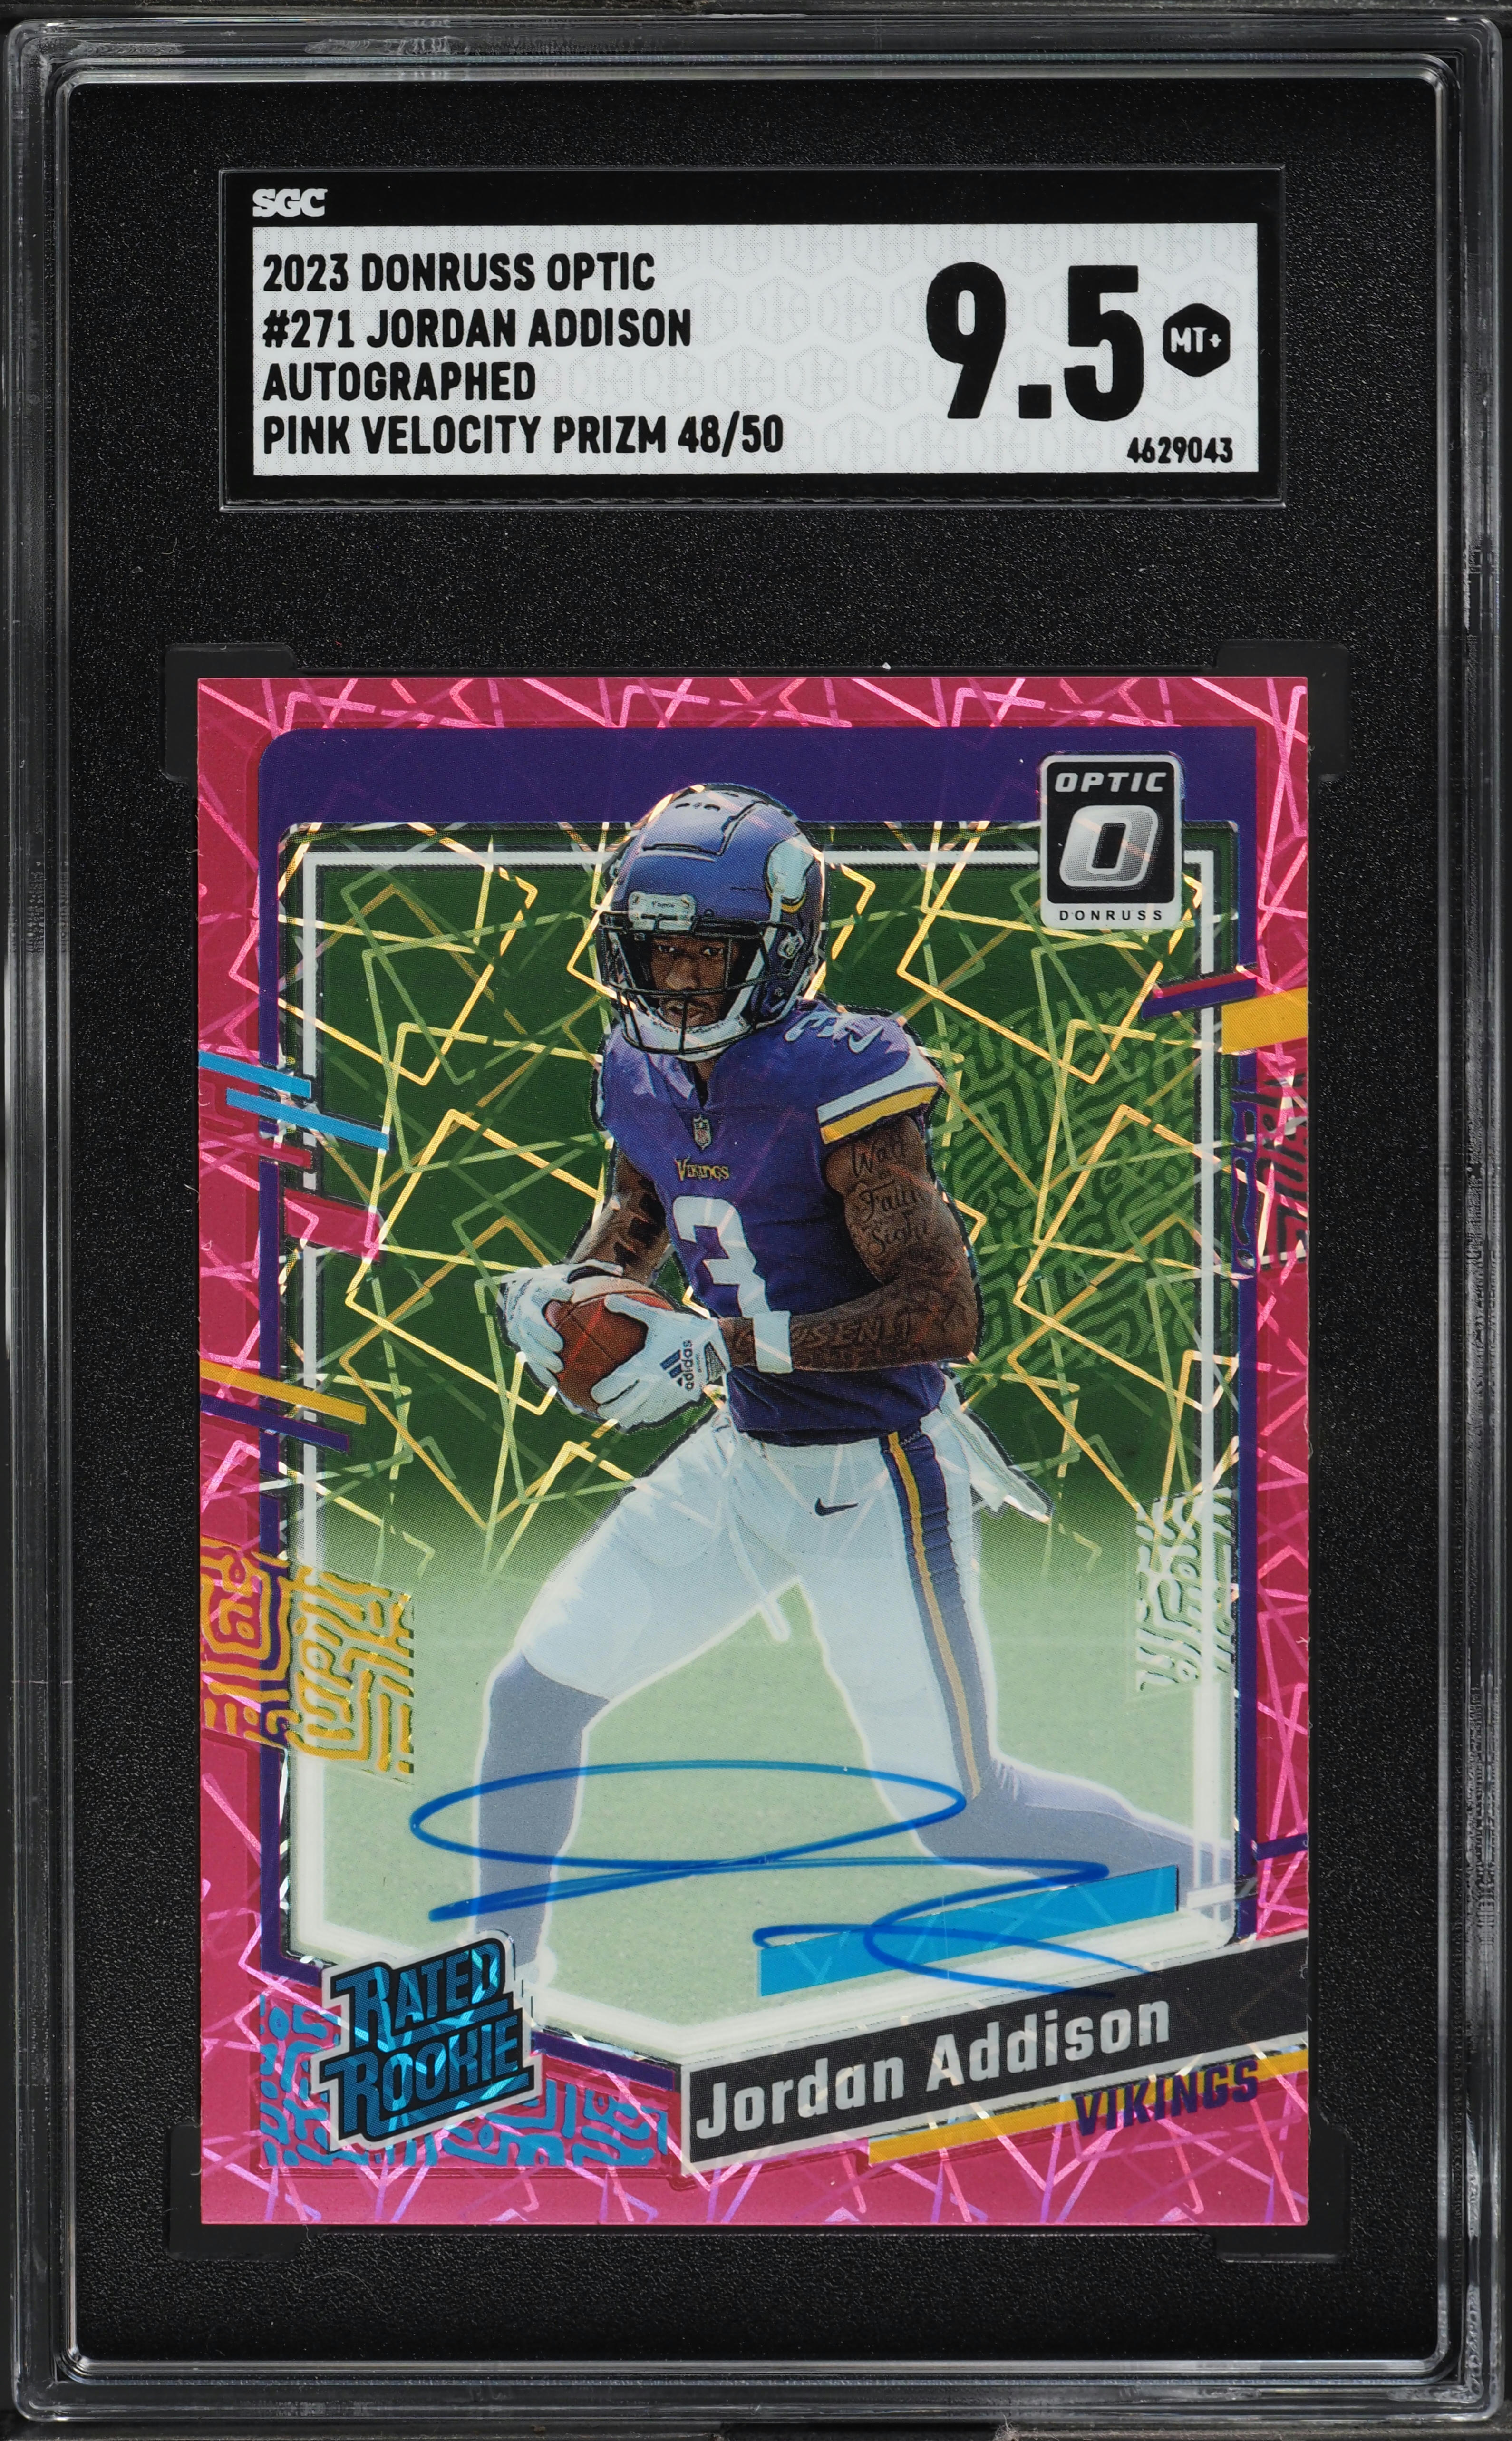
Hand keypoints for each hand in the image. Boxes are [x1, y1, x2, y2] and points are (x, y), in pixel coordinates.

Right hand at [499, 1260, 620, 1389]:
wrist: (523, 1294)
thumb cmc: (556, 1284)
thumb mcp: (571, 1274)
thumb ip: (594, 1271)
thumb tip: (619, 1271)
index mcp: (539, 1288)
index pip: (545, 1287)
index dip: (554, 1290)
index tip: (568, 1294)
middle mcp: (526, 1308)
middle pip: (531, 1321)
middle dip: (543, 1333)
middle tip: (559, 1344)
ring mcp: (521, 1328)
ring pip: (527, 1344)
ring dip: (541, 1357)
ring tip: (558, 1367)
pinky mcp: (521, 1344)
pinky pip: (529, 1360)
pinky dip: (541, 1372)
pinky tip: (556, 1384)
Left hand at [593, 1296, 726, 1429]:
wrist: (717, 1346)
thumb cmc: (685, 1329)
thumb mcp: (657, 1316)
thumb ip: (631, 1309)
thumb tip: (608, 1300)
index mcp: (645, 1364)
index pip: (615, 1385)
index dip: (600, 1394)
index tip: (593, 1393)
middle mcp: (653, 1384)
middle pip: (623, 1408)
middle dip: (608, 1412)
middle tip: (600, 1410)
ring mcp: (667, 1395)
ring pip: (639, 1416)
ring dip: (625, 1418)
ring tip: (618, 1416)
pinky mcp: (679, 1400)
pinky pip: (657, 1415)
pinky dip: (645, 1416)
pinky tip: (640, 1414)